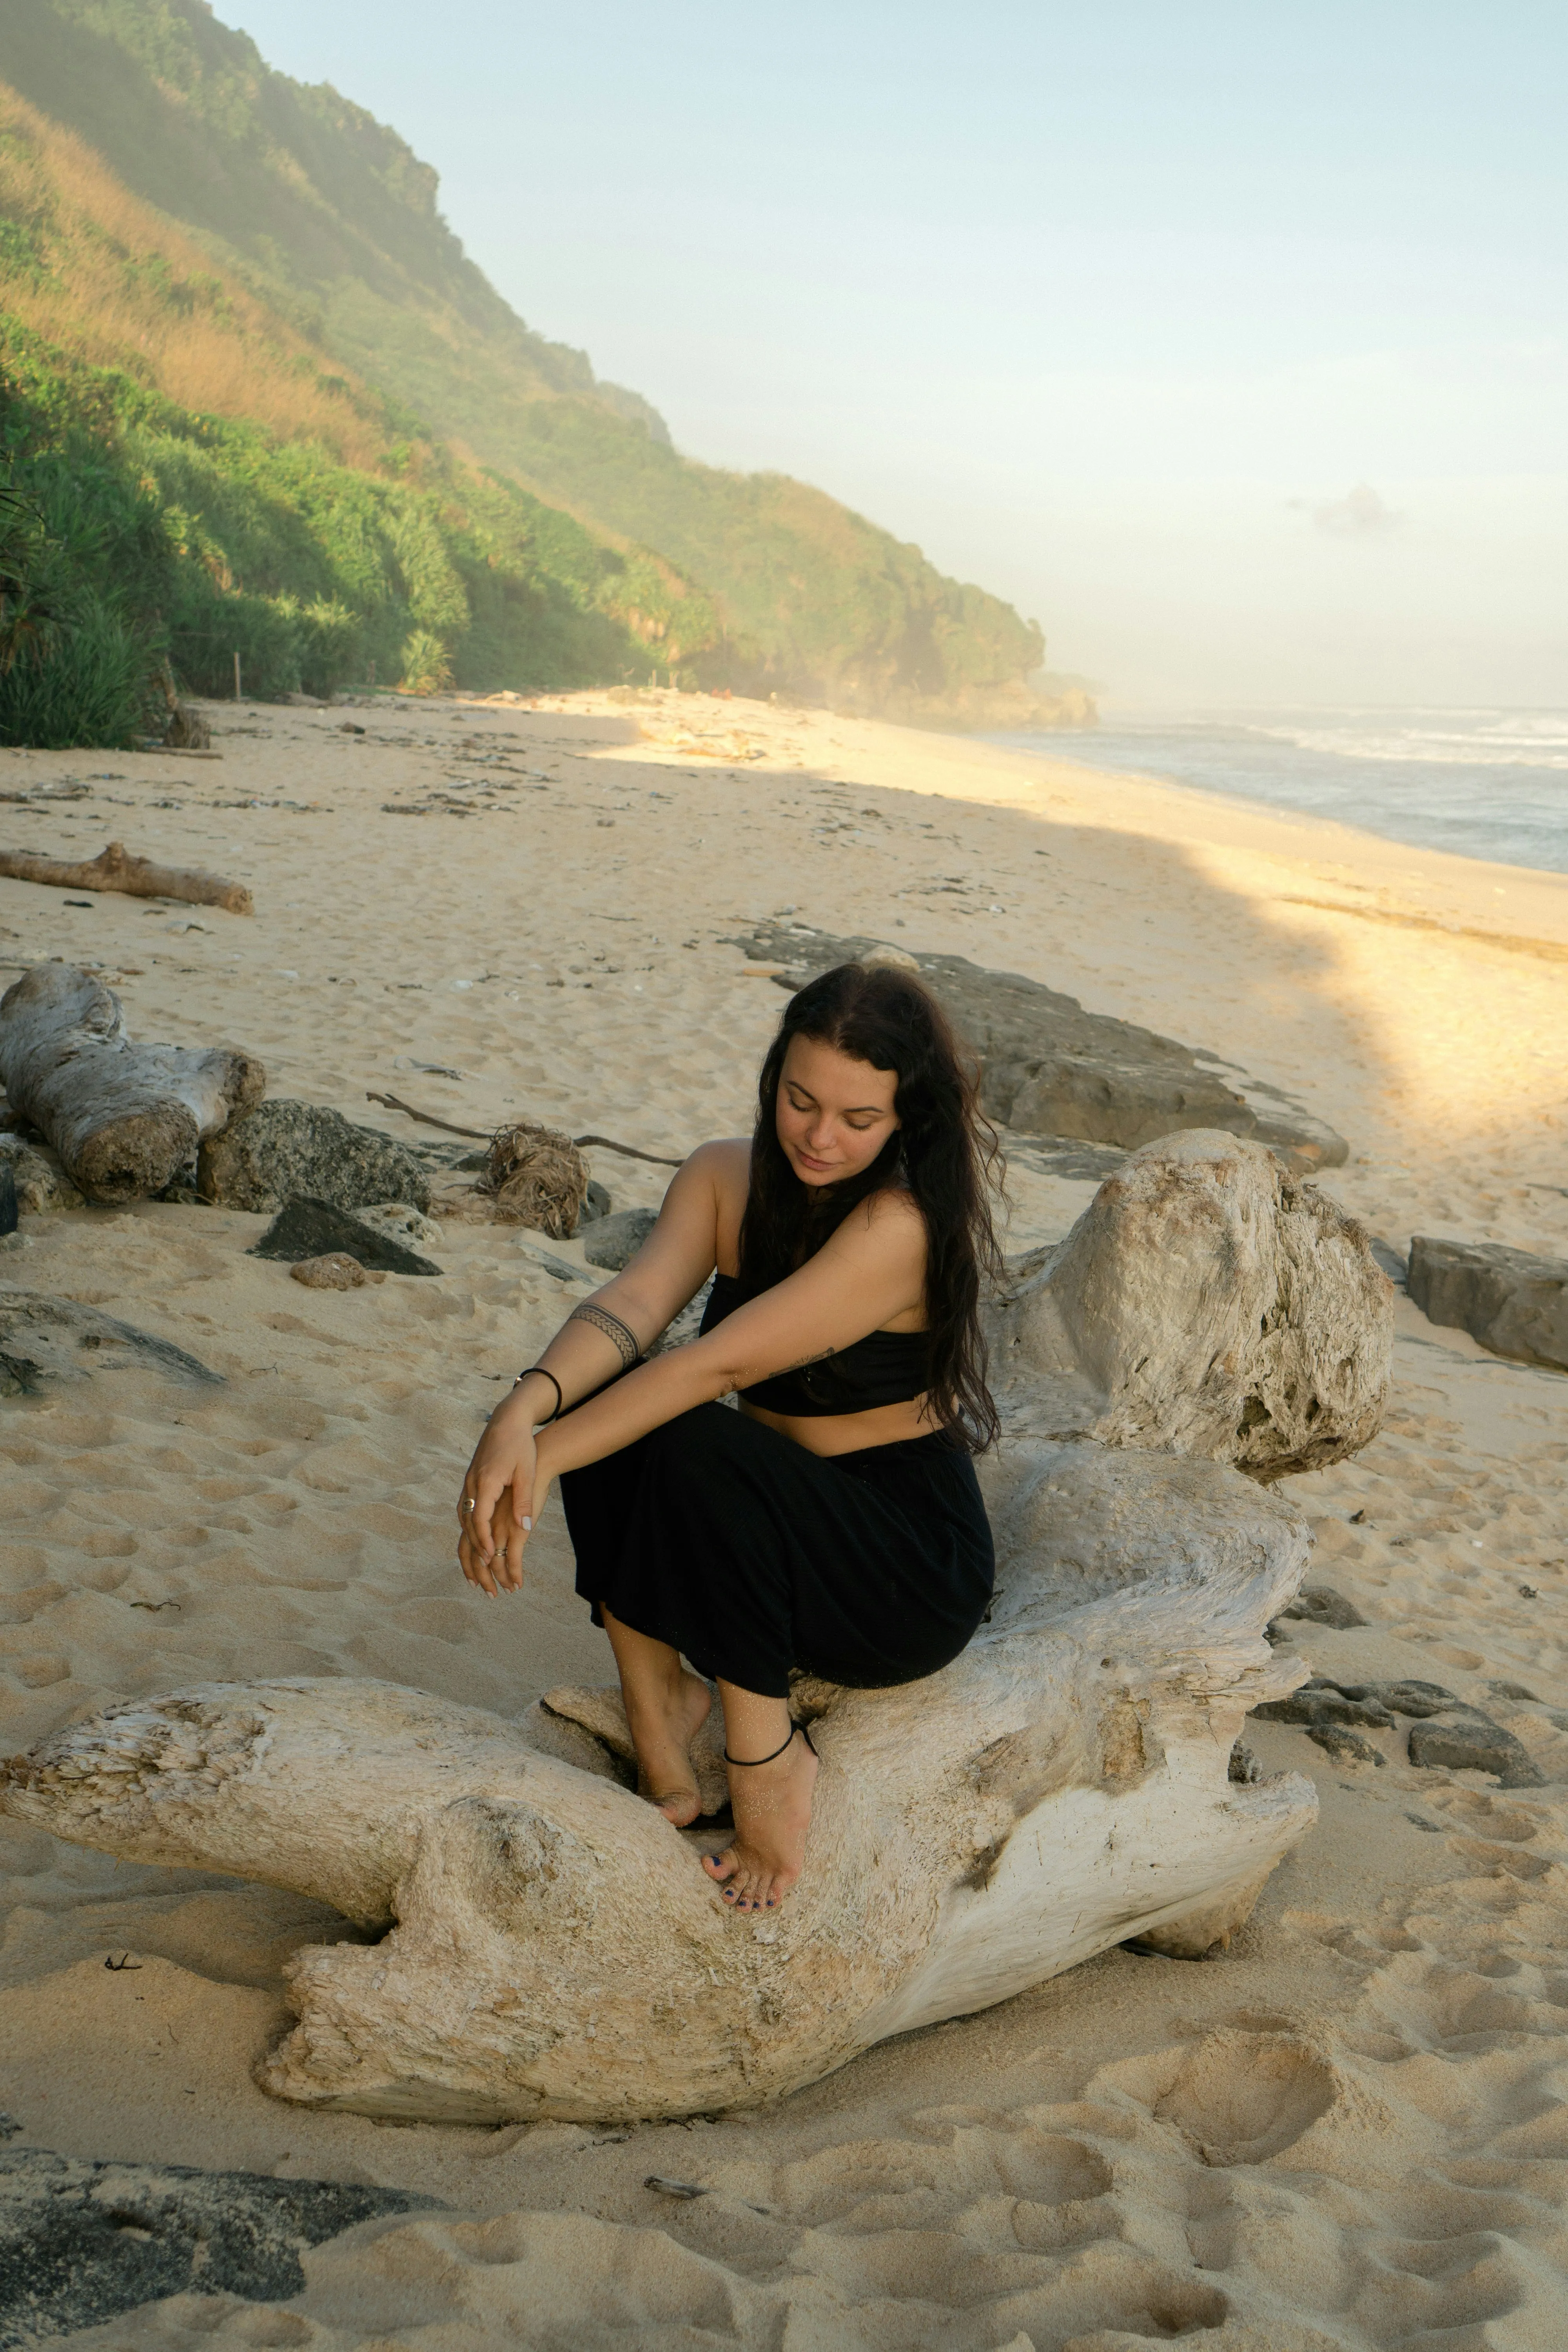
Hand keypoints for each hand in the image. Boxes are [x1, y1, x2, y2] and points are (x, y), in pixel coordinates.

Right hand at [458, 1400, 547, 1595]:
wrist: (506, 1420)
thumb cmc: (520, 1445)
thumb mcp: (526, 1473)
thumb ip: (524, 1502)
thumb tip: (526, 1529)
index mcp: (485, 1481)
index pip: (479, 1518)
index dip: (484, 1540)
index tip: (491, 1558)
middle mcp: (472, 1484)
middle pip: (468, 1523)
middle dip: (476, 1550)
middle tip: (484, 1573)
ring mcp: (468, 1482)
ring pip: (464, 1518)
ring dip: (469, 1542)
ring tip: (476, 1566)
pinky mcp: (471, 1481)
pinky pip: (465, 1510)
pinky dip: (468, 1528)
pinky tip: (474, 1540)